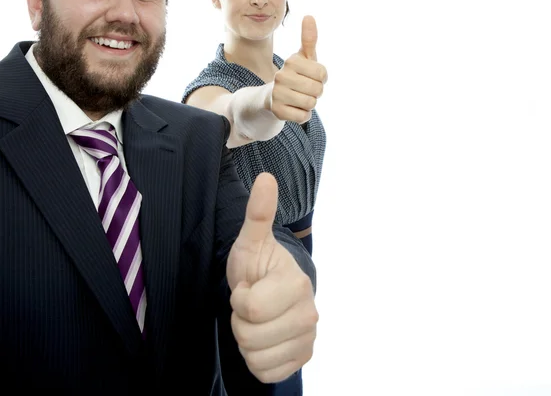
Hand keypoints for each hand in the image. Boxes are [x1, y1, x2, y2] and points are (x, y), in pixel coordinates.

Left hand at [226, 173, 317, 383]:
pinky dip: (258, 360)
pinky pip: (265, 373)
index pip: (249, 308)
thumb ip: (258, 213)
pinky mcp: (303, 358)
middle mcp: (309, 313)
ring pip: (256, 357)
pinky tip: (265, 337)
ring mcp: (308, 338)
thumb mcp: (251, 240)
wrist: (271, 289)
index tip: (249, 285)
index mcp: (295, 283)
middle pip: (250, 335)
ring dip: (248, 340)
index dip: (239, 298)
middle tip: (252, 303)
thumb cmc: (257, 265)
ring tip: (257, 319)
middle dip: (241, 320)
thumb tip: (265, 178)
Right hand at [269, 15, 327, 123]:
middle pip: (318, 89)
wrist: (270, 97)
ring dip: (309, 104)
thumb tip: (309, 16)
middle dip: (315, 92)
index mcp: (291, 61)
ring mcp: (277, 94)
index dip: (321, 78)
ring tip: (298, 99)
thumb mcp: (303, 58)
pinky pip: (303, 117)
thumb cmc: (294, 75)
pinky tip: (293, 109)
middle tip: (304, 89)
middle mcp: (281, 76)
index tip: (310, 77)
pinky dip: (303, 115)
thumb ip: (309, 39)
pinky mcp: (277, 111)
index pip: (323, 73)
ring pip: (311, 104)